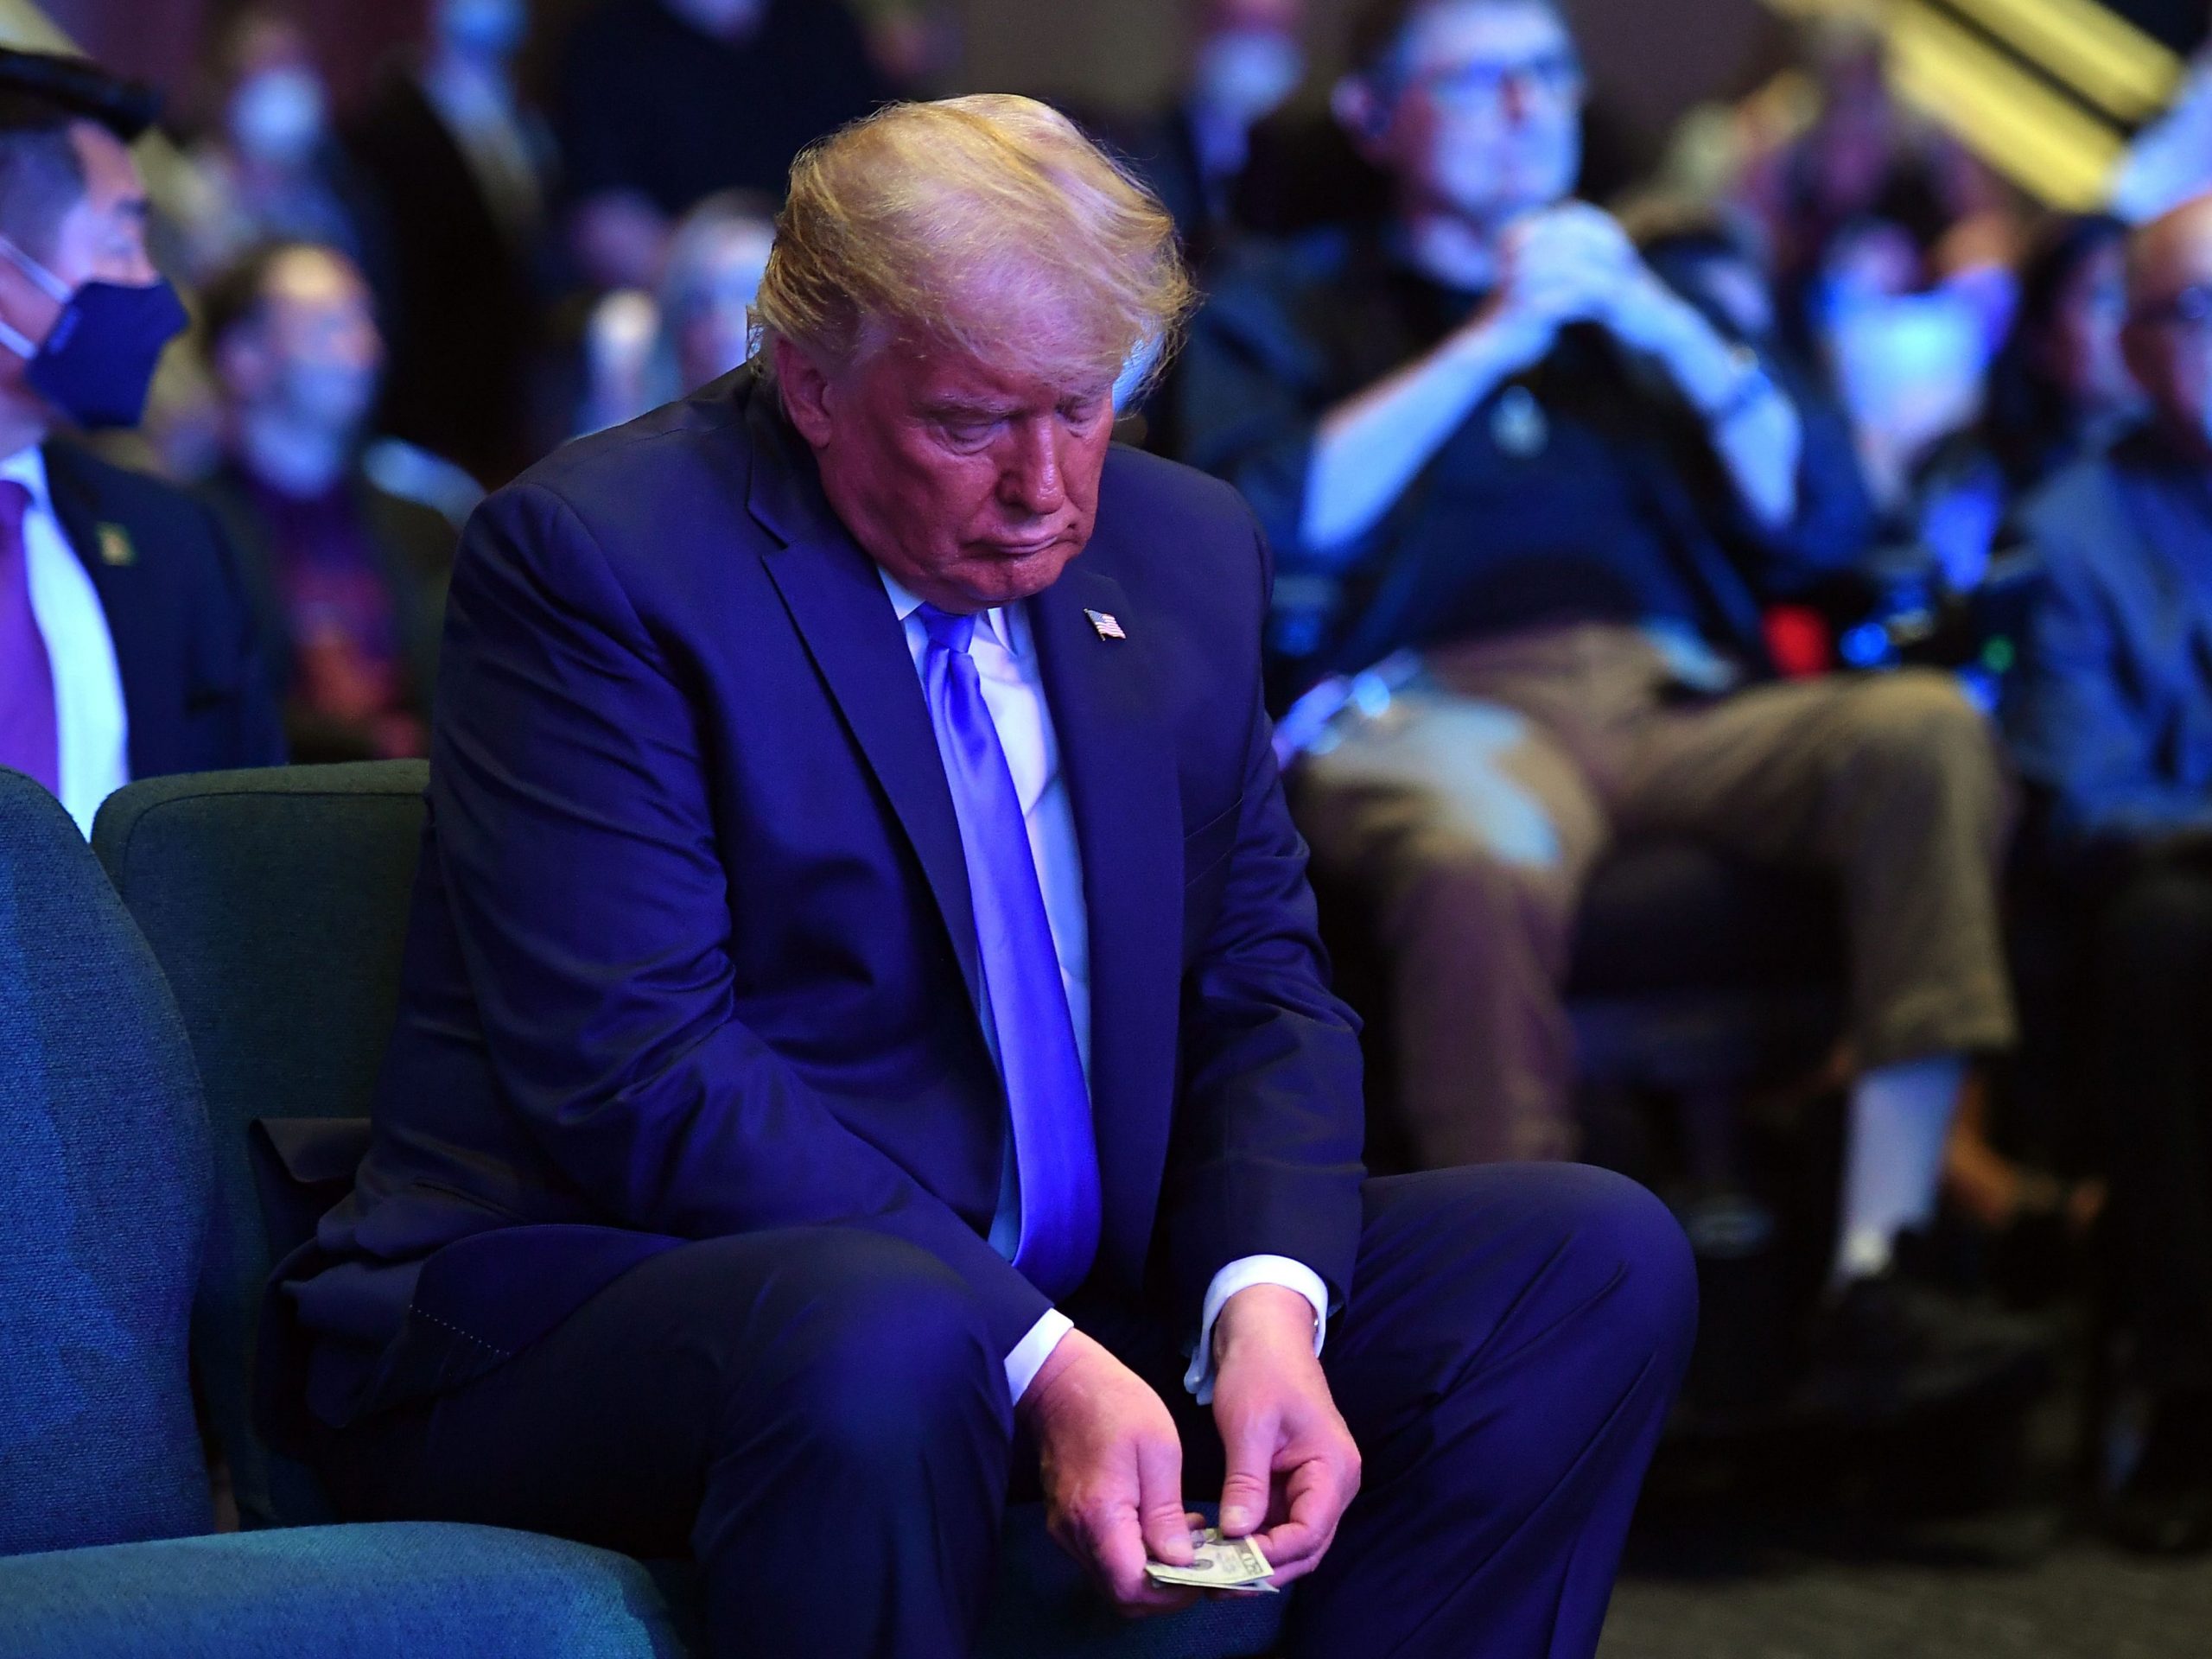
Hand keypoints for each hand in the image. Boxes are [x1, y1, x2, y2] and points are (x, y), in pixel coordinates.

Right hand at [1023, 1329, 1200, 1617]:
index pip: (1132, 1587)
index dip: (1172, 1594)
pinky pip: (1102, 1558)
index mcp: (1099, 1515)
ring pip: (1112, 1580)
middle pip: (1121, 1594)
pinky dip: (1133, 1556)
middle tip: (1202, 1564)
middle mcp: (1076, 1534)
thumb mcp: (1157, 1449)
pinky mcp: (1066, 1522)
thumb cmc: (1114, 1404)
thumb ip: (1166, 1512)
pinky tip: (1159, 1527)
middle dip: (1166, 1591)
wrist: (1061, 1381)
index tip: (1204, 1575)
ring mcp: (1066, 1530)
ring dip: (1152, 1574)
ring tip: (1187, 1541)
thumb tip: (1182, 1561)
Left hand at [1210, 1284, 1360, 1589]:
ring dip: (1257, 1561)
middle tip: (1215, 1584)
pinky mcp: (1295, 1485)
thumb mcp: (1249, 1424)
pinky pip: (1280, 1524)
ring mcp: (1317, 1487)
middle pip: (1306, 1547)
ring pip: (1293, 1542)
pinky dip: (1254, 1541)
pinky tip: (1221, 1549)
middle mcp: (1334, 1485)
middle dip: (1264, 1569)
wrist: (1264, 1335)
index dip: (1272, 1556)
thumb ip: (1246, 1481)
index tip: (1228, 1567)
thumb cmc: (1261, 1370)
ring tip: (1213, 1575)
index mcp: (1334, 1468)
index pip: (1310, 1532)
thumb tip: (1237, 1535)